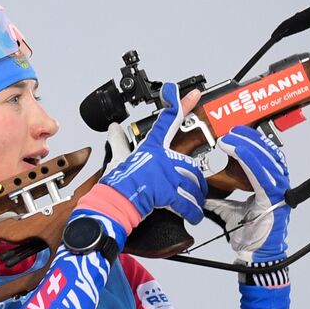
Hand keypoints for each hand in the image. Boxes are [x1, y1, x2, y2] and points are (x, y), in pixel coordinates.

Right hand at [98, 83, 206, 222]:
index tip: (195, 94)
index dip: (181, 104)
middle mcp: (162, 157)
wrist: (113, 203)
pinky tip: (193, 214)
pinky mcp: (169, 192)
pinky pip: (188, 203)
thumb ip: (118, 141)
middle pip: (191, 164)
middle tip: (190, 188)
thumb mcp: (118, 158)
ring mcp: (167, 174)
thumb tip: (114, 128)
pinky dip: (192, 211)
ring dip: (195, 195)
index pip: (168, 121)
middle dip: (193, 179)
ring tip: (191, 202)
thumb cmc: (117, 183)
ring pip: (193, 183)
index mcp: (152, 146)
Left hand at [203, 126, 290, 262]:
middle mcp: (278, 185)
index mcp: (270, 185)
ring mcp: (278, 190)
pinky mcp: (273, 197)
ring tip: (231, 138)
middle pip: (268, 152)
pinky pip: (261, 173)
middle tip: (232, 130)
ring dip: (247, 145)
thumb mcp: (230, 211)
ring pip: (265, 159)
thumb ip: (220, 200)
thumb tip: (203, 193)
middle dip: (249, 138)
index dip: (252, 142)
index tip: (236, 133)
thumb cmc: (251, 235)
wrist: (256, 254)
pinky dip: (250, 159)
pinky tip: (238, 150)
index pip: (265, 156)